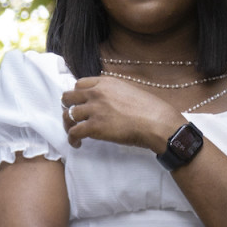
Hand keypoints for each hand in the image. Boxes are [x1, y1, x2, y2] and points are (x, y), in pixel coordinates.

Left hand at [61, 77, 185, 152]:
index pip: (80, 84)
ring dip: (68, 125)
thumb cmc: (151, 110)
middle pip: (68, 97)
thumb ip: (115, 92)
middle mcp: (97, 93)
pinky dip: (72, 139)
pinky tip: (77, 144)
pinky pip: (74, 132)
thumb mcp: (130, 90)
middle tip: (75, 117)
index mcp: (106, 82)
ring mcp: (94, 109)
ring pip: (68, 115)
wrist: (157, 123)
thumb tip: (110, 101)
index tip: (80, 103)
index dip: (78, 95)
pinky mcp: (94, 127)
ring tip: (74, 132)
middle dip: (68, 107)